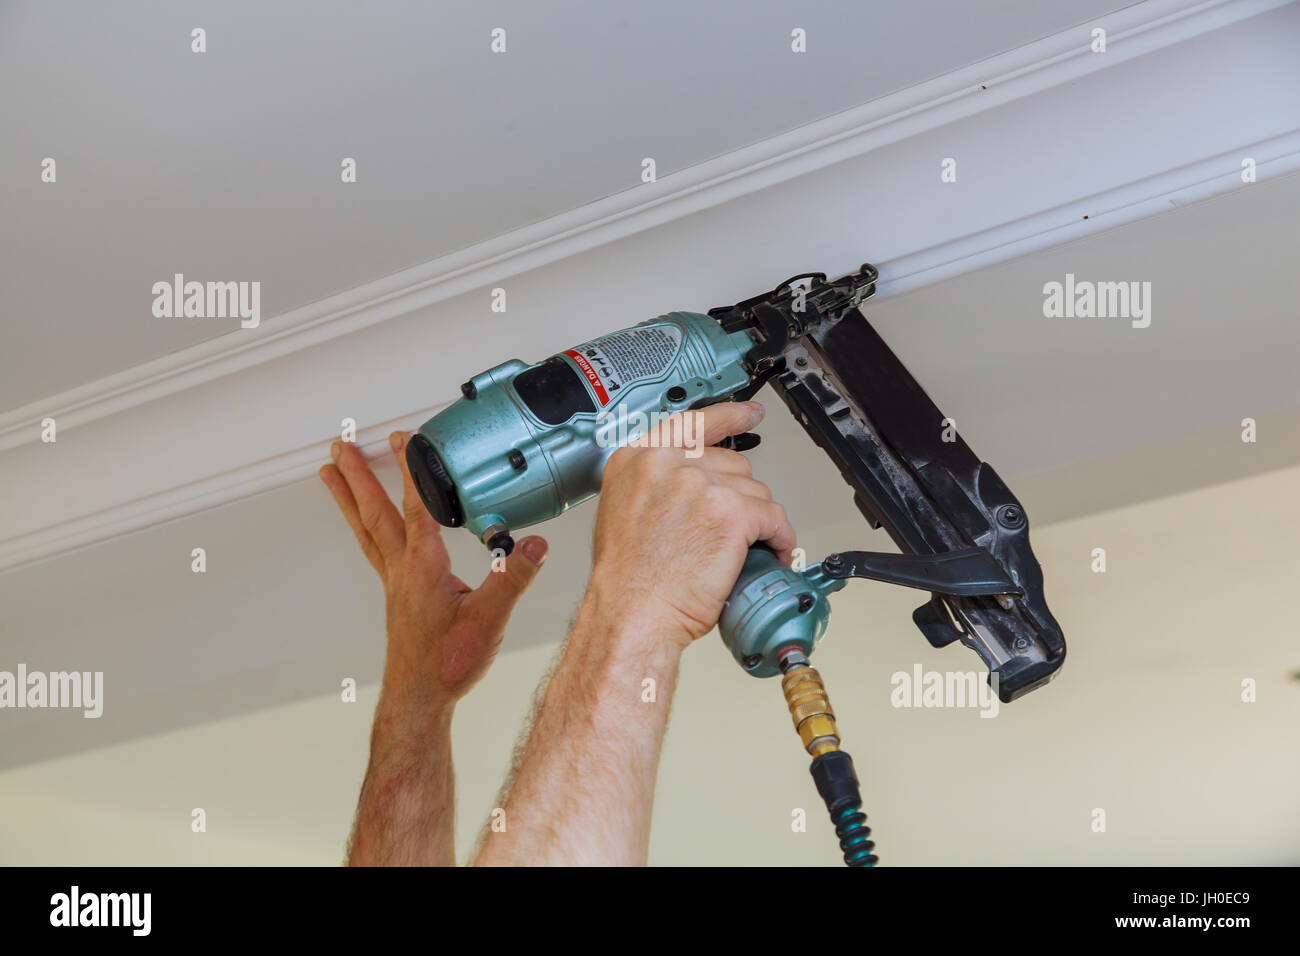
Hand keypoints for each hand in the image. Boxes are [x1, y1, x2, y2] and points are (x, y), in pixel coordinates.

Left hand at [318, 431, 546, 710]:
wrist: (419, 699)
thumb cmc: (447, 664)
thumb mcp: (489, 620)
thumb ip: (512, 579)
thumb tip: (534, 545)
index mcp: (423, 567)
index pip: (417, 507)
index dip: (412, 470)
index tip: (404, 438)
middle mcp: (402, 570)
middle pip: (375, 512)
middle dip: (357, 475)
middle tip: (340, 445)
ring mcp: (395, 583)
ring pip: (367, 528)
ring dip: (349, 497)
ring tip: (330, 472)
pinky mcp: (398, 596)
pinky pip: (374, 548)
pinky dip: (366, 525)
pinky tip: (370, 524)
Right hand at [586, 401, 795, 650]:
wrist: (631, 614)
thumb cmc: (627, 579)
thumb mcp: (624, 512)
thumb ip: (654, 486)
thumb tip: (689, 486)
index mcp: (637, 459)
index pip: (691, 423)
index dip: (727, 416)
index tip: (748, 412)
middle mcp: (667, 463)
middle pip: (730, 464)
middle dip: (738, 497)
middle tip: (729, 530)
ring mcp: (700, 484)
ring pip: (754, 492)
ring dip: (757, 522)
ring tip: (743, 550)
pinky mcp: (731, 511)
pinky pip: (773, 517)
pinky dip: (779, 539)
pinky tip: (772, 553)